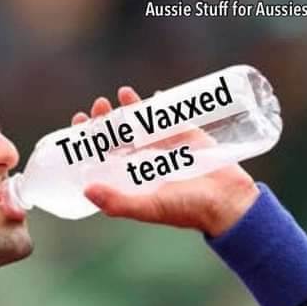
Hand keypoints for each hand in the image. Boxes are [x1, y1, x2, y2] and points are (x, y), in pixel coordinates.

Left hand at [72, 86, 259, 236]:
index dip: (87, 138)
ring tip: (123, 95)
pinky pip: (168, 115)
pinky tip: (152, 96)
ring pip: (139, 122)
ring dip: (128, 107)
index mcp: (129, 177)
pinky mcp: (185, 134)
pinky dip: (159, 104)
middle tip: (100, 106)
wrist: (227, 201)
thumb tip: (86, 190)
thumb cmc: (185, 210)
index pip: (101, 154)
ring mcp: (163, 146)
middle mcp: (142, 160)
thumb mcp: (148, 207)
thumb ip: (118, 202)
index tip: (79, 122)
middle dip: (105, 118)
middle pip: (116, 134)